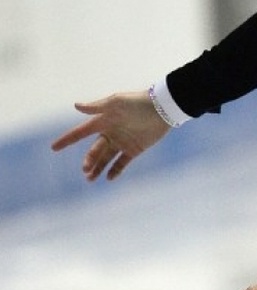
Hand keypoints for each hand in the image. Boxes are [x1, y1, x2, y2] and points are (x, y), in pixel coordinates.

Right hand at [51, 91, 170, 180]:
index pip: (81, 132)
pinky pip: (122, 162)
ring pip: (106, 158)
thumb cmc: (137, 102)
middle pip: (95, 149)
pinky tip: (109, 178)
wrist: (162, 109)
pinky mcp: (134, 149)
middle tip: (85, 170)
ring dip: (98, 168)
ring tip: (90, 179)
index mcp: (103, 121)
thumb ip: (97, 108)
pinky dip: (115, 170)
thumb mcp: (116, 103)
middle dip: (89, 160)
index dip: (67, 140)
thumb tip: (76, 106)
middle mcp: (110, 133)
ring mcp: (122, 142)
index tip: (54, 148)